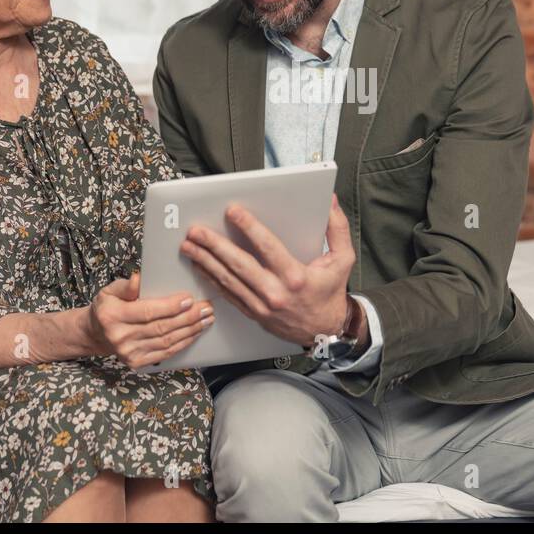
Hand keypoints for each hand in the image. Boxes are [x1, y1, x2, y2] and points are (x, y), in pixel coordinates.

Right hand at [85, 272, 213, 369]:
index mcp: (112, 316)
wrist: (96, 334)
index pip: (147, 312)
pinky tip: (195, 333)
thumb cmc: (107, 307)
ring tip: (206, 319)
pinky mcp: (137, 362)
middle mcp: (120, 337)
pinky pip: (165, 353)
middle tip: (206, 308)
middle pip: (161, 327)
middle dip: (188, 318)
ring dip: (190, 330)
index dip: (170, 306)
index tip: (189, 299)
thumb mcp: (110, 291)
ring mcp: (128, 353)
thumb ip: (125, 286)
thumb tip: (138, 279)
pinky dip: (183, 343)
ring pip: (166, 341)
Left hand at [180, 194, 355, 347]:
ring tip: (189, 245)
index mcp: (296, 277)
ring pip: (228, 280)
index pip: (267, 247)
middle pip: (239, 264)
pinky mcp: (253, 313)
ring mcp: (261, 306)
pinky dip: (211, 279)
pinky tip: (200, 266)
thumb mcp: (343, 259)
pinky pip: (228, 294)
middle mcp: (276, 293)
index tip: (232, 212)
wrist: (326, 331)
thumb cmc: (331, 292)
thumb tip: (329, 202)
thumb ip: (336, 228)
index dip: (249, 227)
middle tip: (196, 231)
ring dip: (206, 261)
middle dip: (215, 245)